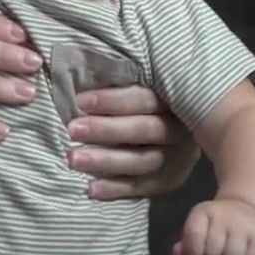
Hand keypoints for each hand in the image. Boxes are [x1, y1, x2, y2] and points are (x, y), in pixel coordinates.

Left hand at [66, 85, 199, 199]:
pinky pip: (145, 187)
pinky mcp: (172, 178)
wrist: (177, 121)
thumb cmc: (147, 92)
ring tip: (73, 158)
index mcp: (178, 96)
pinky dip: (117, 189)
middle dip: (106, 130)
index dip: (113, 100)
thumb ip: (121, 77)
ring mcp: (180, 156)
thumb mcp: (143, 79)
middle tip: (72, 129)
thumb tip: (83, 66)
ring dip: (106, 161)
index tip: (81, 101)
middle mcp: (183, 128)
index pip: (146, 99)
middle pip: (145, 130)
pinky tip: (91, 189)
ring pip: (145, 161)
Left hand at [172, 197, 254, 254]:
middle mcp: (224, 215)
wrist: (250, 208)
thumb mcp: (200, 228)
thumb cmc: (218, 225)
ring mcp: (244, 224)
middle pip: (211, 253)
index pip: (193, 235)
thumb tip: (177, 254)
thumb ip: (187, 243)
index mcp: (204, 211)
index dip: (192, 254)